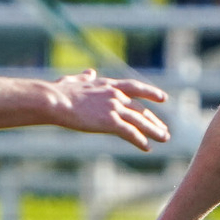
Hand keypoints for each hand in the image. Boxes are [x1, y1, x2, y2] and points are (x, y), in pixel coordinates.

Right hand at [49, 69, 169, 150]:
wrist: (55, 101)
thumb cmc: (59, 92)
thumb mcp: (74, 81)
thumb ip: (84, 78)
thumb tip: (89, 72)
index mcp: (108, 84)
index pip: (135, 87)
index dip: (151, 92)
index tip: (163, 98)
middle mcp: (115, 95)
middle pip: (140, 109)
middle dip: (153, 120)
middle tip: (164, 129)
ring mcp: (114, 108)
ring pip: (140, 121)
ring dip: (154, 131)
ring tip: (164, 139)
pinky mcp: (110, 122)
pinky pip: (130, 133)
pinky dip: (140, 140)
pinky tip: (147, 147)